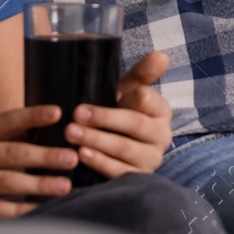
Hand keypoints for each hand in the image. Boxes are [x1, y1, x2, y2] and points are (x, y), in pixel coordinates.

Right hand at [0, 104, 76, 219]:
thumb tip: (35, 129)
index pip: (4, 120)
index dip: (31, 116)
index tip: (58, 112)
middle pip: (11, 154)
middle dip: (45, 156)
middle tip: (73, 157)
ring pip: (6, 184)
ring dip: (38, 185)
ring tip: (64, 186)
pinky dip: (17, 211)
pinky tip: (37, 211)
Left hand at [64, 51, 173, 177]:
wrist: (113, 144)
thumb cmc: (119, 110)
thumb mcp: (129, 90)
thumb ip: (143, 73)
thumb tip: (162, 55)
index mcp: (161, 110)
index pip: (146, 99)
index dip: (127, 97)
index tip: (108, 92)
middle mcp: (162, 135)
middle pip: (135, 125)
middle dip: (103, 118)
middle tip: (76, 114)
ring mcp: (151, 159)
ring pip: (124, 150)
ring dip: (96, 140)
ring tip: (71, 133)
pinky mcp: (138, 178)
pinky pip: (120, 172)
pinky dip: (100, 163)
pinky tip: (82, 155)